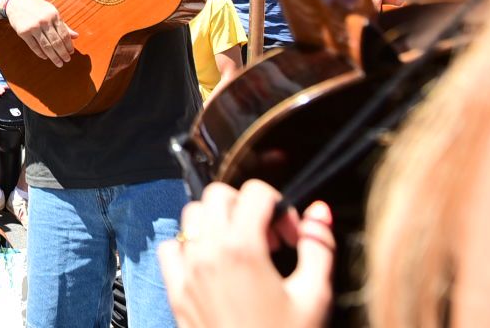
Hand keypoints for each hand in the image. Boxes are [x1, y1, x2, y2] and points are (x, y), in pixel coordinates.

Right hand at [4, 0, 77, 65]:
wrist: (17, 1)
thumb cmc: (37, 8)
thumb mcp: (52, 12)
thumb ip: (63, 25)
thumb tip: (76, 36)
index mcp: (54, 15)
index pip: (64, 34)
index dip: (68, 45)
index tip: (71, 53)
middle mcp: (44, 21)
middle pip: (56, 42)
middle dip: (63, 53)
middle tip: (66, 60)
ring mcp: (33, 27)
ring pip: (46, 46)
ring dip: (54, 57)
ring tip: (59, 63)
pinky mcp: (23, 32)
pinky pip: (34, 46)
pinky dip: (40, 54)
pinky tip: (45, 57)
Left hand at [158, 180, 333, 327]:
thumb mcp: (314, 296)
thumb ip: (318, 246)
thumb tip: (319, 211)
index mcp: (242, 248)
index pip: (254, 192)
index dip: (281, 206)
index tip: (292, 233)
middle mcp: (207, 253)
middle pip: (217, 195)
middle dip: (246, 207)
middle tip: (270, 238)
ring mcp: (187, 271)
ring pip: (190, 217)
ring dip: (217, 222)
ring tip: (245, 249)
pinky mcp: (176, 291)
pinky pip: (171, 249)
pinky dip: (189, 246)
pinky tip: (214, 265)